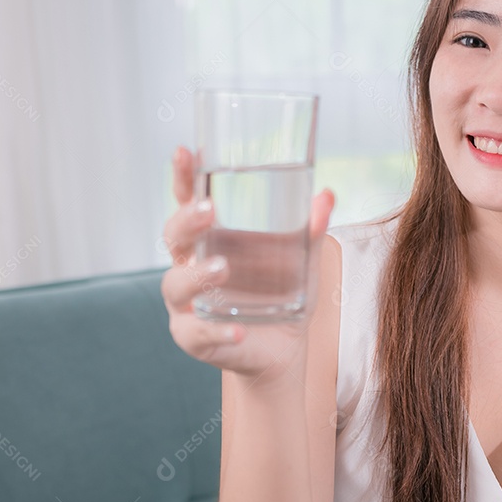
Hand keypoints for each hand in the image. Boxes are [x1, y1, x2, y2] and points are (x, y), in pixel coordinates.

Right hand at [160, 146, 334, 378]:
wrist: (282, 350)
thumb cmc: (282, 293)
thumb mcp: (301, 259)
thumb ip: (310, 230)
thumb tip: (327, 196)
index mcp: (209, 238)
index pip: (188, 201)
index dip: (184, 177)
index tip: (185, 150)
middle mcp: (188, 266)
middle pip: (174, 237)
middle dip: (187, 221)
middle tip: (209, 210)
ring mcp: (186, 305)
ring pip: (177, 285)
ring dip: (198, 274)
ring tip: (222, 267)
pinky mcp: (195, 339)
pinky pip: (199, 334)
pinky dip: (218, 331)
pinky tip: (238, 329)